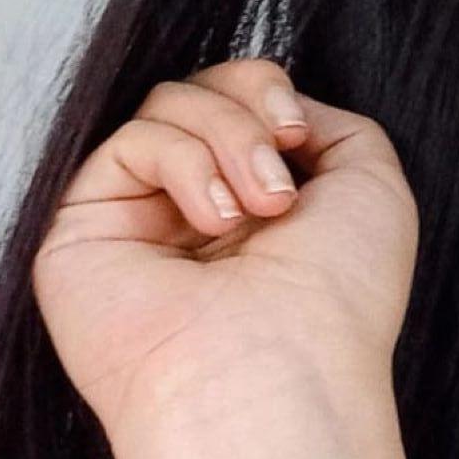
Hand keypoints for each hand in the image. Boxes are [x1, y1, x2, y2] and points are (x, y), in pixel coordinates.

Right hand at [32, 58, 419, 433]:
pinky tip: (212, 220)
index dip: (269, 92)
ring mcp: (139, 219)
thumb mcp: (373, 184)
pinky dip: (182, 162)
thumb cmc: (339, 295)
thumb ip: (333, 126)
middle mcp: (196, 209)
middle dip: (249, 108)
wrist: (284, 369)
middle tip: (279, 182)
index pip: (243, 100)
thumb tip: (278, 107)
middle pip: (202, 89)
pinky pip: (129, 142)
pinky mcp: (85, 231)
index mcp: (259, 201)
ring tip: (256, 210)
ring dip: (227, 137)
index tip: (299, 135)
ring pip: (166, 104)